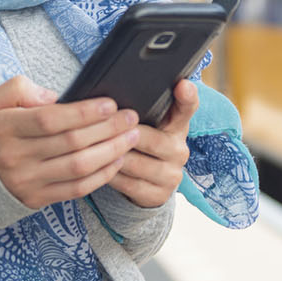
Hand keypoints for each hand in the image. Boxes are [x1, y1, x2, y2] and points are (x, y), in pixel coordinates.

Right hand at [0, 75, 139, 208]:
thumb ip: (19, 89)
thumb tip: (53, 97)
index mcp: (5, 128)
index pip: (51, 120)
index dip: (84, 112)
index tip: (110, 104)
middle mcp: (16, 158)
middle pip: (71, 143)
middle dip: (108, 129)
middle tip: (131, 117)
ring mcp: (26, 182)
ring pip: (79, 168)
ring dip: (111, 152)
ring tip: (132, 137)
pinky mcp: (35, 199)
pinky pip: (76, 189)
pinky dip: (101, 176)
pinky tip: (116, 160)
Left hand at [107, 80, 196, 207]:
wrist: (149, 183)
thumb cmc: (142, 142)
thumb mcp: (147, 124)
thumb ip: (139, 108)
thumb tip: (114, 94)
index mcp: (178, 125)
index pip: (188, 107)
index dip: (187, 96)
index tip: (182, 86)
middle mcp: (180, 149)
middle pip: (152, 139)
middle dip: (125, 134)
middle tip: (103, 127)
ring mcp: (172, 174)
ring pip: (137, 164)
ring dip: (113, 156)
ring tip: (93, 148)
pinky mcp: (160, 195)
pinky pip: (129, 184)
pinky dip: (110, 175)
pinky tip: (97, 168)